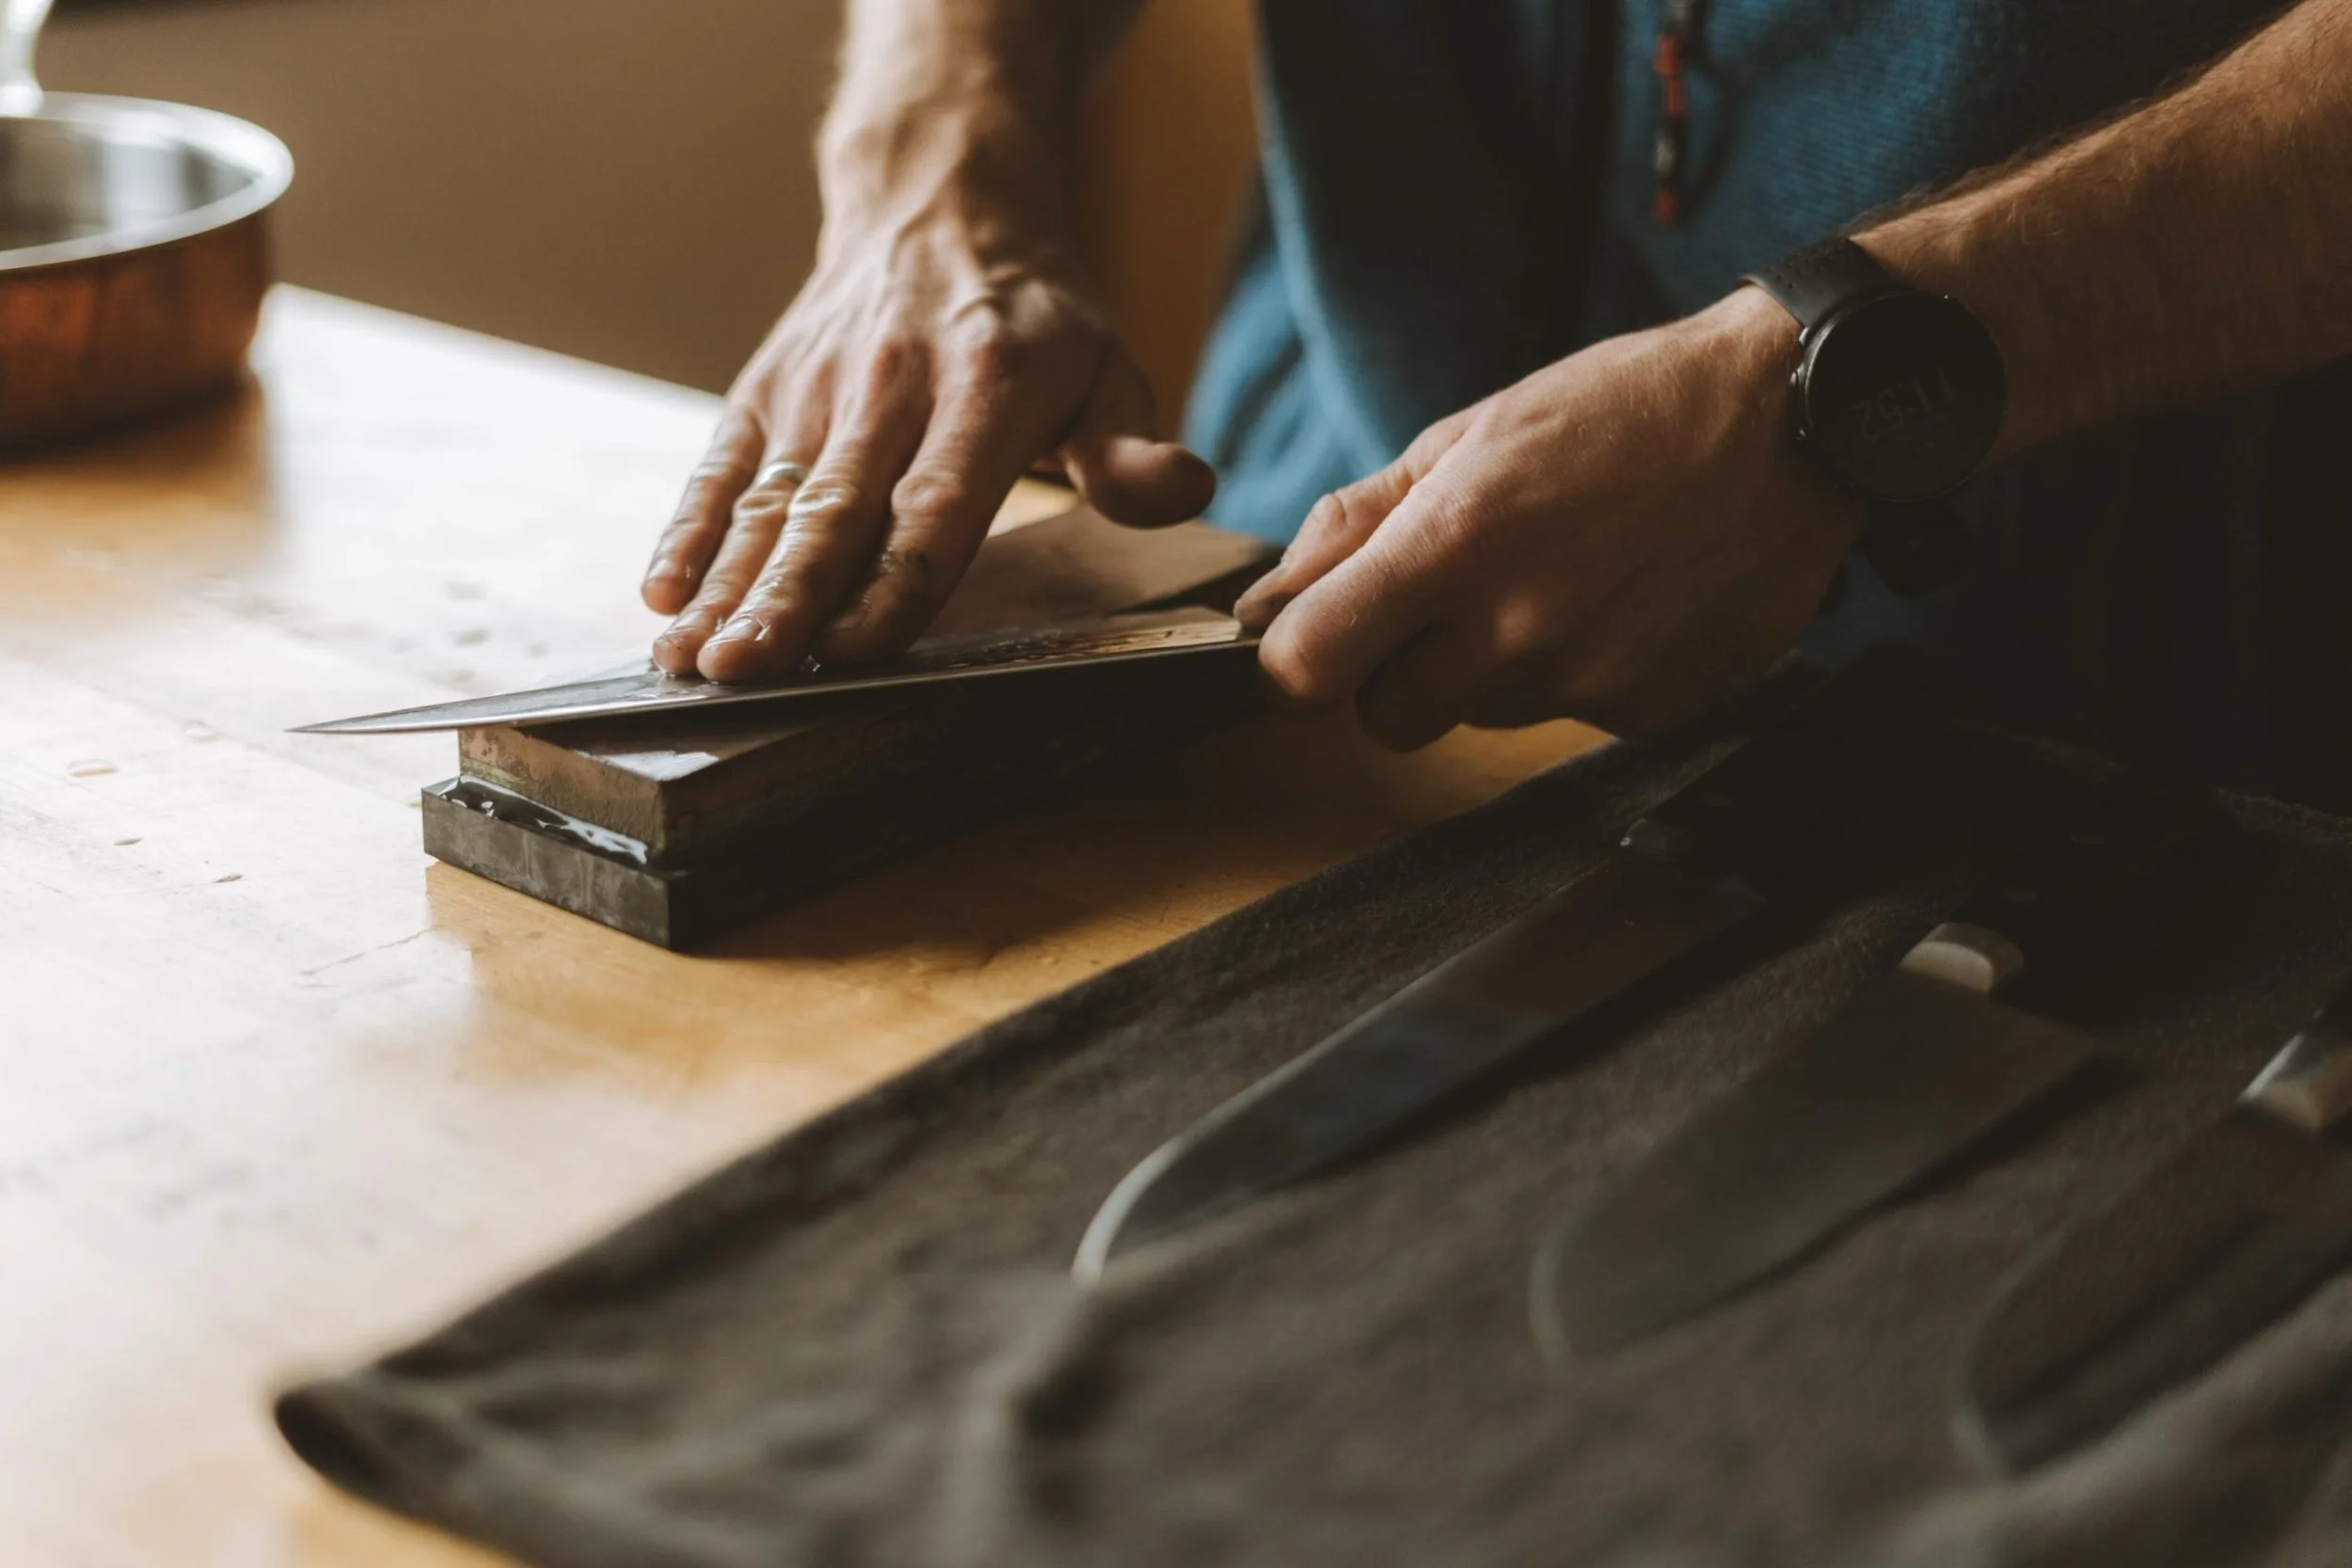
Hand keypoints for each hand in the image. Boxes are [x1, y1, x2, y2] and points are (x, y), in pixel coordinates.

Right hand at [641, 206, 1214, 681]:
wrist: (939, 201)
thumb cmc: (1034, 318)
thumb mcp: (1107, 368)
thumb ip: (1131, 449)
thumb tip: (1185, 489)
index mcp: (988, 387)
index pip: (938, 503)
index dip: (896, 580)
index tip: (857, 649)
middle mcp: (892, 387)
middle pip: (836, 512)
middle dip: (786, 598)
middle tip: (744, 672)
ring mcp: (818, 389)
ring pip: (767, 501)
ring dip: (726, 583)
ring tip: (691, 658)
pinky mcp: (763, 390)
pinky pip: (719, 466)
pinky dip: (686, 528)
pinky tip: (660, 592)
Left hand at [1232, 288, 1866, 745]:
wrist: (1796, 423)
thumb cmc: (1624, 408)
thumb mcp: (1474, 434)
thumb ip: (1360, 520)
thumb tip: (1266, 601)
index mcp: (1456, 542)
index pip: (1308, 668)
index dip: (1297, 658)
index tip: (1314, 633)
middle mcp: (1519, 628)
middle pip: (1388, 719)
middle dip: (1394, 674)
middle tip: (1449, 600)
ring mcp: (1590, 679)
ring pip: (1482, 717)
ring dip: (1493, 667)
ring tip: (1561, 574)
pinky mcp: (1651, 711)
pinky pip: (1570, 716)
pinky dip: (1578, 671)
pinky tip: (1622, 597)